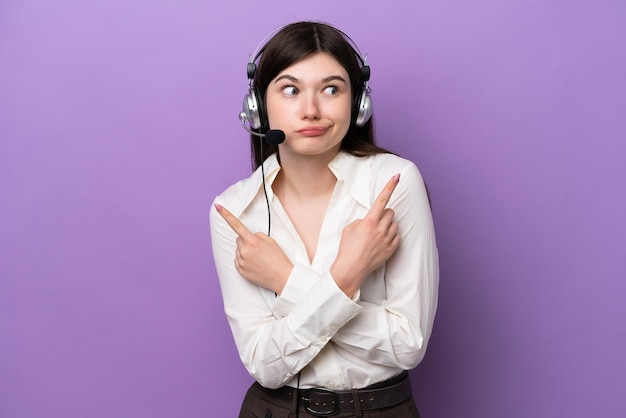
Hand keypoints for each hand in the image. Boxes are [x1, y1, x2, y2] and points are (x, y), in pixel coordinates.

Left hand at [215, 204, 292, 293]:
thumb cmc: (278, 259)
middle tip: (259, 248)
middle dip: (246, 241)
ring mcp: (241, 262)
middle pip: (239, 239)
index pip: (236, 225)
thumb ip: (257, 236)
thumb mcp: (271, 241)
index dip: (226, 215)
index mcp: (252, 241)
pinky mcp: (240, 271)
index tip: (218, 206)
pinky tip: (255, 264)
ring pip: (238, 250)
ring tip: (259, 258)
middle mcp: (244, 251)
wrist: (282, 278)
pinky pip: (238, 260)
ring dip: (245, 251)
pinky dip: (244, 260)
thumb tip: (248, 237)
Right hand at [330, 174, 400, 297]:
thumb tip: (371, 220)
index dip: (390, 186)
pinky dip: (391, 236)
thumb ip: (362, 220)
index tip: (397, 177)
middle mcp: (380, 229)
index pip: (382, 200)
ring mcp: (387, 240)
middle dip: (384, 214)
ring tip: (377, 233)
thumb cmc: (347, 248)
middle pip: (390, 212)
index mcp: (369, 222)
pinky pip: (397, 236)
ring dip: (388, 224)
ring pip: (394, 223)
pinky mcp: (391, 249)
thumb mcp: (349, 228)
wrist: (350, 269)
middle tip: (375, 221)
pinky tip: (381, 241)